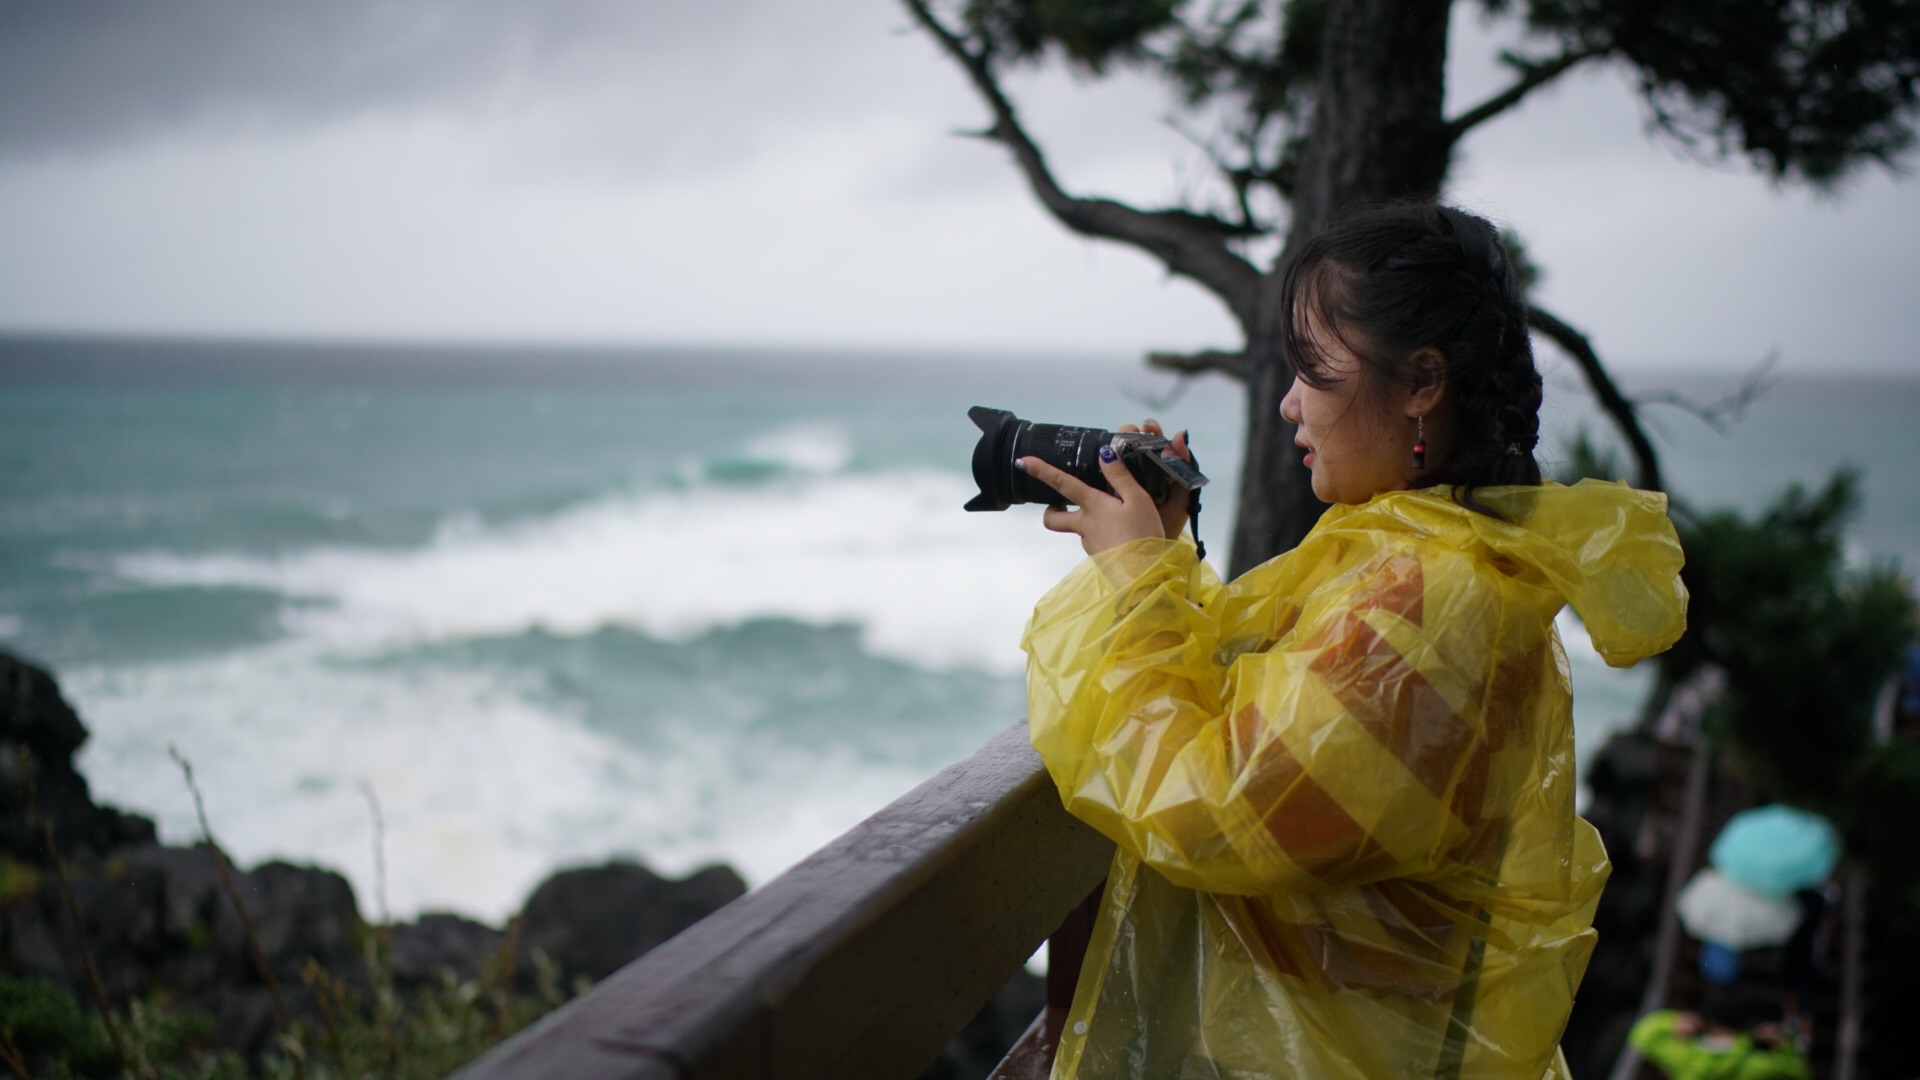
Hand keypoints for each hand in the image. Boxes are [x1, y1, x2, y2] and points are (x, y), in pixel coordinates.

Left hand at [1020, 419, 1193, 555]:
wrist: (1146, 578)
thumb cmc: (1143, 536)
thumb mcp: (1139, 500)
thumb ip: (1121, 477)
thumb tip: (1105, 454)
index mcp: (1093, 506)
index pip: (1062, 484)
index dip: (1042, 471)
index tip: (1023, 461)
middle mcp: (1085, 526)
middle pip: (1054, 519)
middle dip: (1053, 510)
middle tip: (1064, 503)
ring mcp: (1090, 544)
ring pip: (1078, 530)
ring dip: (1088, 522)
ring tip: (1118, 518)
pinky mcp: (1099, 557)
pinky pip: (1095, 541)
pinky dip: (1104, 534)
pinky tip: (1125, 534)